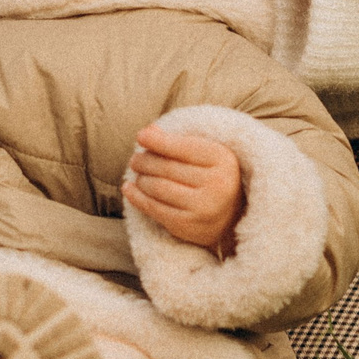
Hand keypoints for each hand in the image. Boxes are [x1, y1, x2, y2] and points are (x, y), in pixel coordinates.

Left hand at [122, 126, 244, 255]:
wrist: (231, 217)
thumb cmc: (213, 176)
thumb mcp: (205, 154)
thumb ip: (180, 141)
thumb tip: (149, 132)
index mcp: (223, 160)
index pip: (183, 147)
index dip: (158, 141)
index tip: (141, 136)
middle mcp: (217, 184)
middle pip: (168, 168)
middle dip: (145, 161)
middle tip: (135, 159)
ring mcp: (204, 208)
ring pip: (158, 188)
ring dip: (141, 179)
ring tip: (137, 173)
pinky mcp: (189, 226)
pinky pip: (154, 209)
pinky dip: (137, 197)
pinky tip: (128, 189)